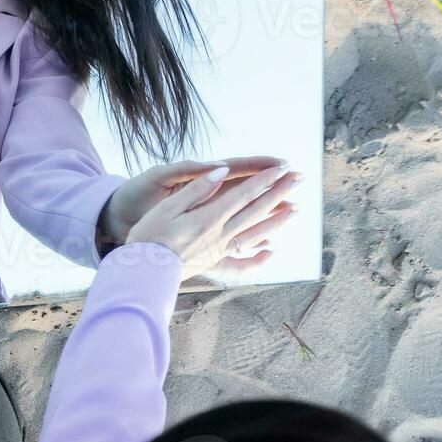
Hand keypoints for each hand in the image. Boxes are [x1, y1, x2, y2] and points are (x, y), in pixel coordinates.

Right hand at [97, 156, 286, 256]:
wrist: (143, 273)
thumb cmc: (149, 236)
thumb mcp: (169, 206)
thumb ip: (197, 188)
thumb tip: (220, 170)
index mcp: (209, 217)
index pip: (243, 194)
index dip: (264, 181)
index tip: (282, 169)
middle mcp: (220, 234)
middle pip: (255, 211)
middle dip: (278, 194)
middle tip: (297, 180)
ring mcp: (219, 250)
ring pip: (254, 234)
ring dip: (276, 221)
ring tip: (295, 210)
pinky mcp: (213, 263)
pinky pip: (241, 262)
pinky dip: (258, 257)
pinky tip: (271, 251)